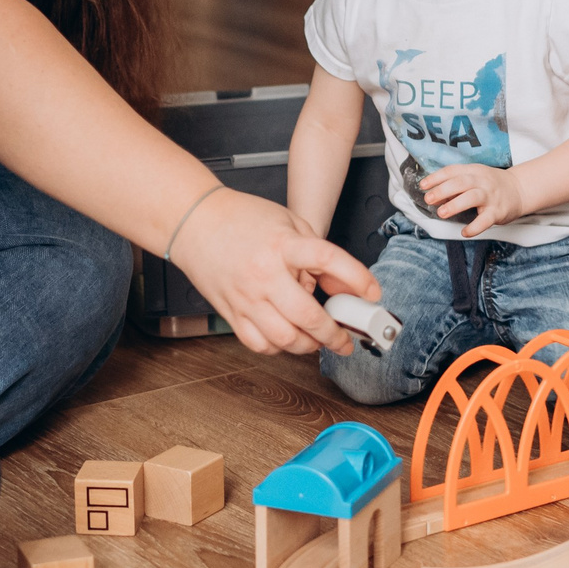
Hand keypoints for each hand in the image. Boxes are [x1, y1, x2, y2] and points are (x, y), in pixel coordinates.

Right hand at [171, 187, 382, 355]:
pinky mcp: (231, 312)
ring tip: (318, 340)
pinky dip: (278, 348)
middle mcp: (264, 274)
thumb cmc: (243, 219)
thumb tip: (347, 288)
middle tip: (346, 339)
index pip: (329, 261)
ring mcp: (246, 297)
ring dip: (308, 345)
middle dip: (335, 334)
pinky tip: (287, 338)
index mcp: (283, 245)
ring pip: (284, 339)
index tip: (373, 293)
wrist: (195, 222)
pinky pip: (259, 344)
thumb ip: (320, 256)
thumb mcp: (291, 224)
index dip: (357, 279)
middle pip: (308, 316)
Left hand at [418, 163, 523, 237]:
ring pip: (472, 197)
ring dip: (455, 205)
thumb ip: (455, 184)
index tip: (423, 185)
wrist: (519, 190)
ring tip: (441, 213)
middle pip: (461, 182)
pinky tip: (464, 232)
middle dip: (442, 190)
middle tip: (429, 199)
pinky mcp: (498, 211)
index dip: (436, 177)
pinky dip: (474, 227)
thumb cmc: (491, 184)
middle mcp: (482, 181)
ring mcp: (491, 196)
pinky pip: (485, 220)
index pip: (452, 171)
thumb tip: (434, 195)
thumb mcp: (475, 177)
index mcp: (474, 171)